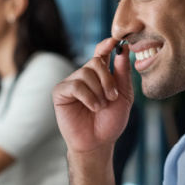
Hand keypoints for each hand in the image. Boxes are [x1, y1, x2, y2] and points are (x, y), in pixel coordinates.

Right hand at [52, 37, 133, 155]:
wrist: (98, 142)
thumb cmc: (110, 122)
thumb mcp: (124, 96)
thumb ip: (123, 73)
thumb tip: (123, 49)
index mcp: (100, 75)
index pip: (101, 52)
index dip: (107, 45)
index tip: (115, 41)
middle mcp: (84, 76)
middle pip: (96, 61)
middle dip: (108, 80)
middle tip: (112, 97)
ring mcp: (71, 82)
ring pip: (86, 73)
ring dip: (99, 92)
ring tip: (100, 107)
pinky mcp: (60, 92)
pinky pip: (75, 85)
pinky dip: (88, 96)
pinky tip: (92, 107)